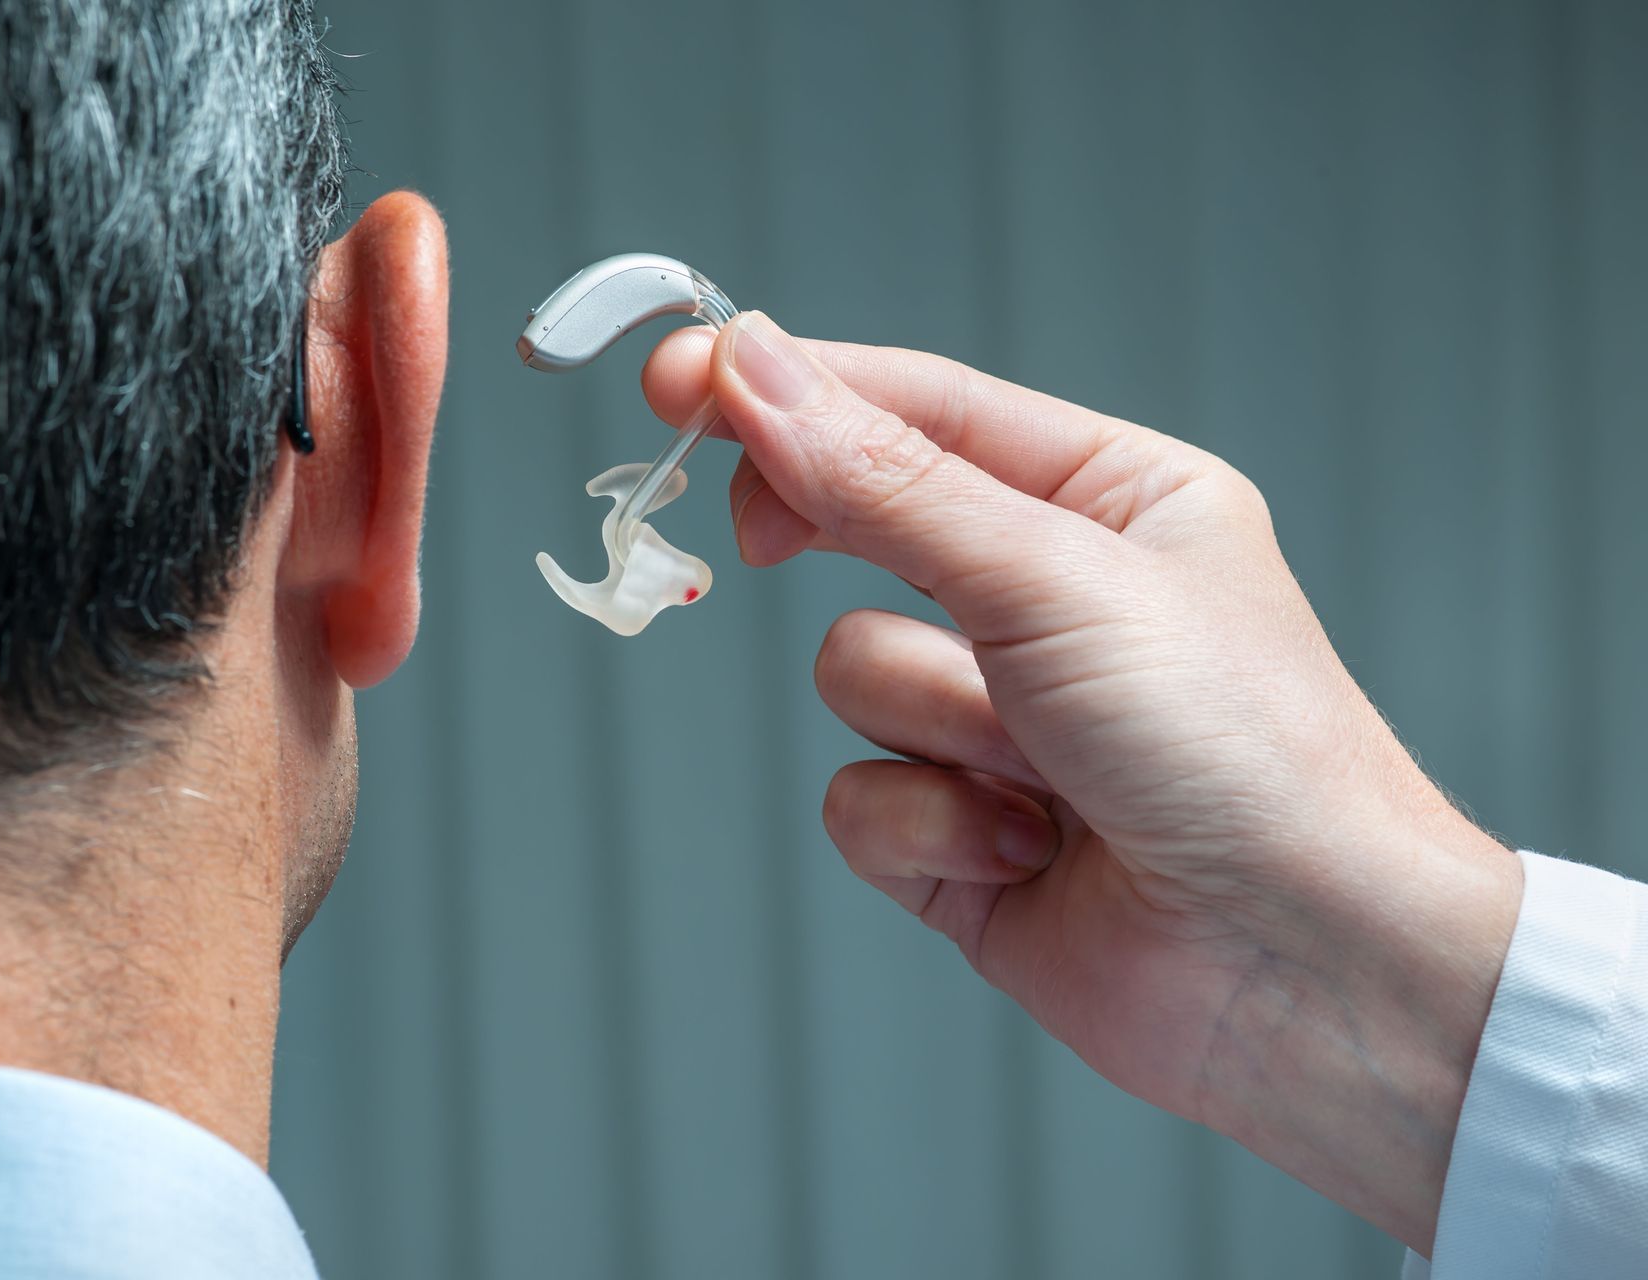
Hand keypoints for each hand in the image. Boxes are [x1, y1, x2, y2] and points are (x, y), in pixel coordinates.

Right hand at [642, 314, 1522, 1252]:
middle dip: (823, 538)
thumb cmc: (1242, 753)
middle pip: (862, 524)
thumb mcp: (1054, 580)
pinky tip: (1022, 852)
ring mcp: (996, 722)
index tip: (675, 377)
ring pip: (850, 671)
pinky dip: (927, 823)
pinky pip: (855, 793)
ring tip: (1040, 769)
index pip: (916, 407)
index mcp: (1104, 499)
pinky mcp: (957, 831)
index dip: (790, 386)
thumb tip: (756, 371)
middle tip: (759, 535)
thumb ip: (887, 483)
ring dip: (933, 722)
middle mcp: (1044, 601)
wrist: (1309, 973)